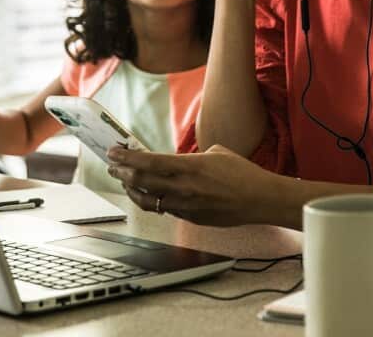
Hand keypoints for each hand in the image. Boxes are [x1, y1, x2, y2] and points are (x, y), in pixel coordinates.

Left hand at [105, 144, 288, 226]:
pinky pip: (165, 210)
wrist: (259, 199)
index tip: (113, 152)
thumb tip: (177, 161)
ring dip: (132, 190)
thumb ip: (191, 157)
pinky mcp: (190, 219)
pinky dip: (152, 201)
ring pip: (147, 200)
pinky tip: (149, 195)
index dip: (126, 158)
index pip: (147, 162)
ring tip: (125, 182)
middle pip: (141, 181)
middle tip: (113, 167)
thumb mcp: (215, 152)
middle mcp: (182, 188)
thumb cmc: (242, 174)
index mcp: (188, 167)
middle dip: (122, 173)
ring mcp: (185, 206)